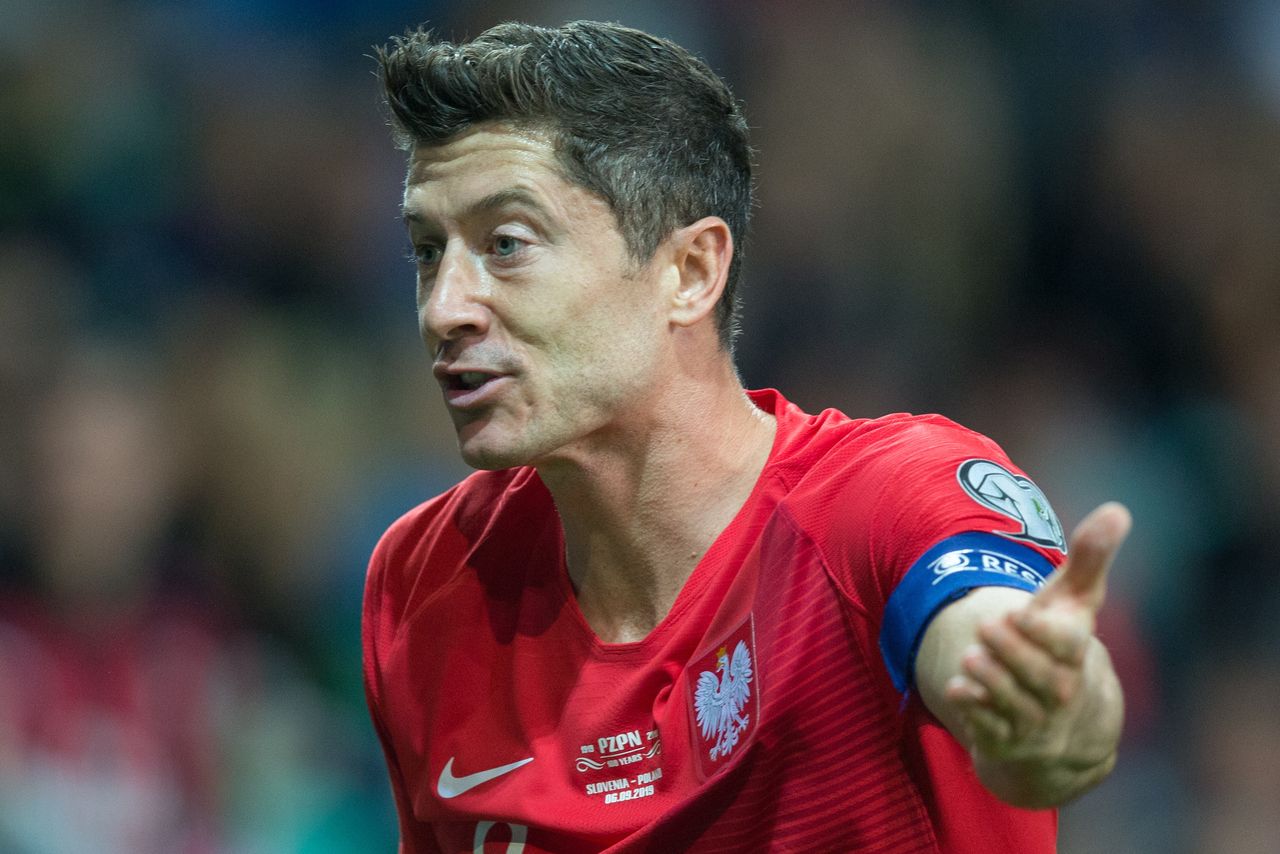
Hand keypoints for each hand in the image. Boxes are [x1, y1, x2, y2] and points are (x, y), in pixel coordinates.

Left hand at [945, 502, 1130, 766]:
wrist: (1064, 724)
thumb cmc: (1060, 646)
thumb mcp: (1072, 604)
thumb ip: (1089, 559)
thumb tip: (1117, 509)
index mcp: (1075, 654)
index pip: (1068, 646)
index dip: (1044, 632)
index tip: (1022, 612)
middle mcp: (1059, 692)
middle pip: (1042, 678)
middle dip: (1013, 653)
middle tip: (986, 625)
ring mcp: (1034, 720)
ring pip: (1016, 706)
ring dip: (992, 682)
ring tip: (970, 656)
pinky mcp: (1006, 740)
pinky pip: (992, 733)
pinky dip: (975, 714)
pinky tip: (957, 689)